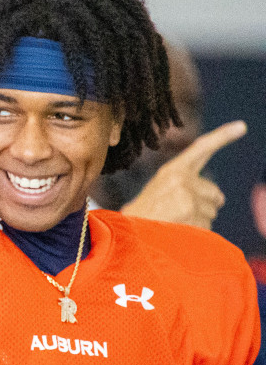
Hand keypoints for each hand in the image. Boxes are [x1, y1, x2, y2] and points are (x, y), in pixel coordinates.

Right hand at [121, 120, 247, 228]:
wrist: (123, 238)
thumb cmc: (140, 221)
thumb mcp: (157, 197)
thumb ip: (184, 189)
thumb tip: (219, 198)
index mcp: (171, 171)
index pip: (201, 150)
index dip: (222, 137)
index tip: (241, 127)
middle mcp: (180, 179)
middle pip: (215, 194)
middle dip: (206, 207)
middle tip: (180, 217)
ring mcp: (186, 195)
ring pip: (212, 213)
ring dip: (198, 224)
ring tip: (174, 227)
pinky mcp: (190, 212)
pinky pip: (207, 228)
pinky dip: (196, 236)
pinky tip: (178, 236)